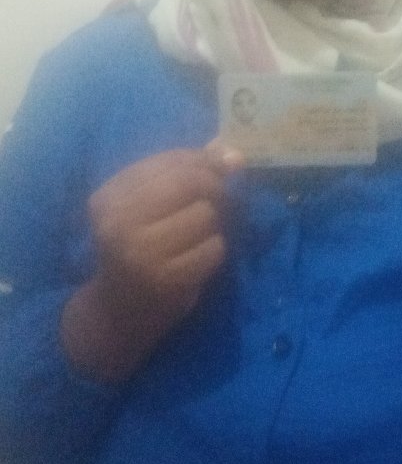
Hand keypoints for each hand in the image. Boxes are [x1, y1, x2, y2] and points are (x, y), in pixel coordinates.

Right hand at [61, 140, 242, 380]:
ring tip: (197, 236)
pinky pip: (213, 248)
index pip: (170, 160)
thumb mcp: (151, 205)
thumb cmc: (140, 248)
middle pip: (189, 182)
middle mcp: (117, 221)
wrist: (118, 311)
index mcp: (109, 196)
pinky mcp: (165, 280)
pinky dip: (214, 250)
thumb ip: (188, 172)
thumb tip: (231, 152)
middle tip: (219, 198)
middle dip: (214, 186)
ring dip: (213, 223)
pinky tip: (197, 258)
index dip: (204, 160)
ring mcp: (140, 252)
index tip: (218, 169)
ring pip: (205, 214)